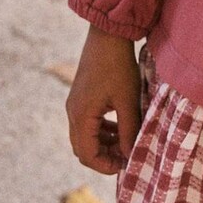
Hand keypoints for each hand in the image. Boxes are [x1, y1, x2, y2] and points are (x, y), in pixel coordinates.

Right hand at [65, 26, 141, 174]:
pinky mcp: (81, 98)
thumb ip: (128, 130)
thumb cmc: (118, 66)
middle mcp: (73, 112)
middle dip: (104, 156)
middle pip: (83, 148)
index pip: (87, 154)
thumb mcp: (128, 100)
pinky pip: (88, 123)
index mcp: (81, 116)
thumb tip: (129, 155)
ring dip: (103, 144)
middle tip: (126, 157)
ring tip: (126, 144)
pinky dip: (102, 131)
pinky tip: (120, 128)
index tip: (125, 166)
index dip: (105, 165)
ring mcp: (75, 105)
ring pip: (85, 136)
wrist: (107, 36)